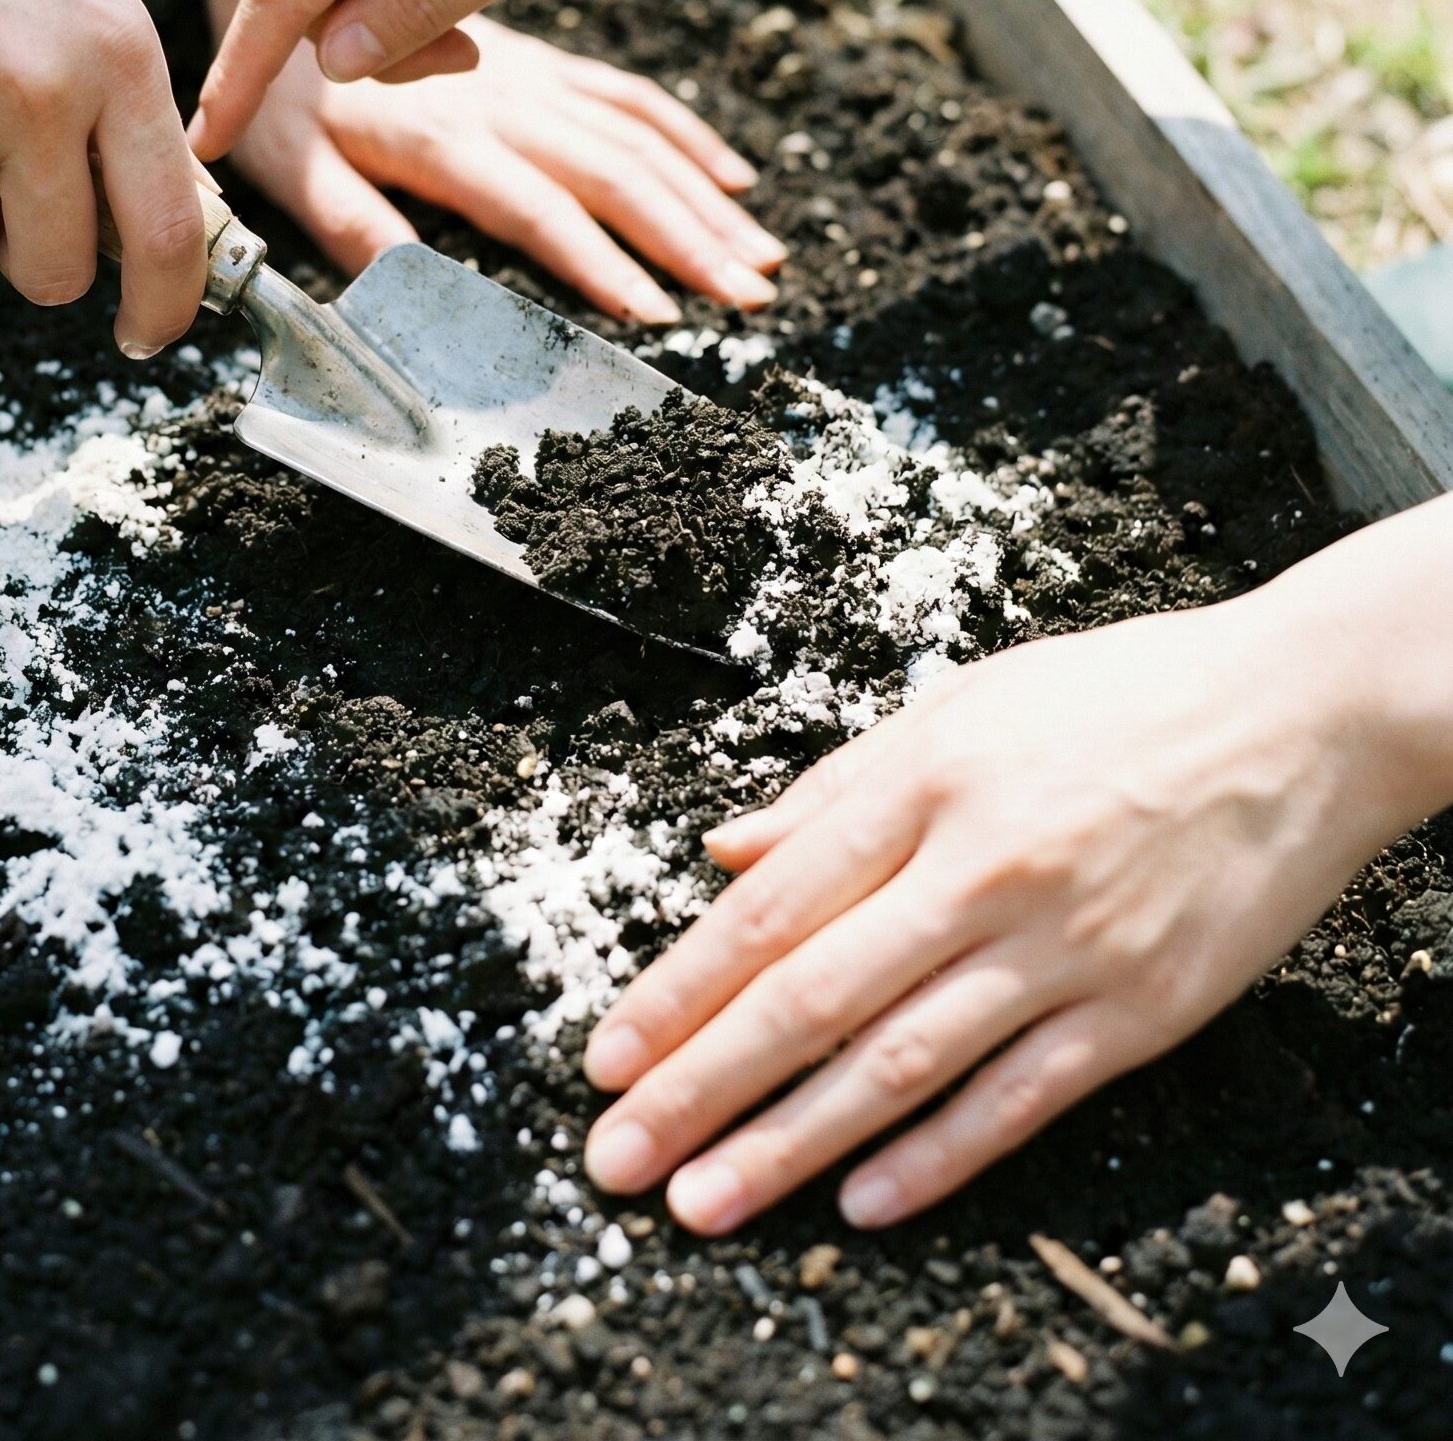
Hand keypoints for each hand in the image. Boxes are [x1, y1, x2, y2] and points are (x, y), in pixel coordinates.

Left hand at [229, 17, 782, 322]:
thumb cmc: (286, 98)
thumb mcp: (294, 165)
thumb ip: (347, 220)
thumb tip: (392, 284)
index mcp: (444, 140)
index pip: (539, 210)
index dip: (600, 265)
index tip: (657, 313)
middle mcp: (503, 107)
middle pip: (615, 176)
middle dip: (690, 241)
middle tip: (750, 297)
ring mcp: (532, 83)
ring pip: (638, 140)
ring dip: (706, 201)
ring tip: (763, 258)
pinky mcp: (545, 68)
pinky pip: (629, 99)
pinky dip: (687, 138)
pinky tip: (735, 179)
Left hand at [579, 557, 1439, 1233]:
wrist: (1295, 716)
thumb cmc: (1113, 698)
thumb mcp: (956, 708)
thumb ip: (833, 790)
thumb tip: (723, 848)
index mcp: (923, 785)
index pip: (772, 906)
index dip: (679, 989)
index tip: (608, 1056)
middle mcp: (982, 869)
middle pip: (814, 996)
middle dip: (702, 1085)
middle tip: (619, 1157)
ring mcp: (1064, 946)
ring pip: (902, 1062)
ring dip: (792, 1143)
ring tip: (706, 1200)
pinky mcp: (1141, 1009)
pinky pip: (1021, 1098)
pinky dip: (939, 1157)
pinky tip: (861, 1204)